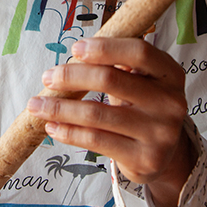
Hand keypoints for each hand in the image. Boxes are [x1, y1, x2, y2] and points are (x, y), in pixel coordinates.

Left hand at [26, 37, 196, 206]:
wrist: (164, 153)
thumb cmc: (142, 106)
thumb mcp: (140, 81)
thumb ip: (116, 65)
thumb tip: (72, 57)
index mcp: (170, 74)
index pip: (139, 52)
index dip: (105, 48)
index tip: (75, 49)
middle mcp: (170, 102)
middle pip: (112, 80)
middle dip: (72, 76)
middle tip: (48, 77)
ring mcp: (159, 133)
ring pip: (97, 114)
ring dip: (60, 108)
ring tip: (36, 104)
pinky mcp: (145, 158)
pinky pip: (96, 141)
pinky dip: (69, 132)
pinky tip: (52, 126)